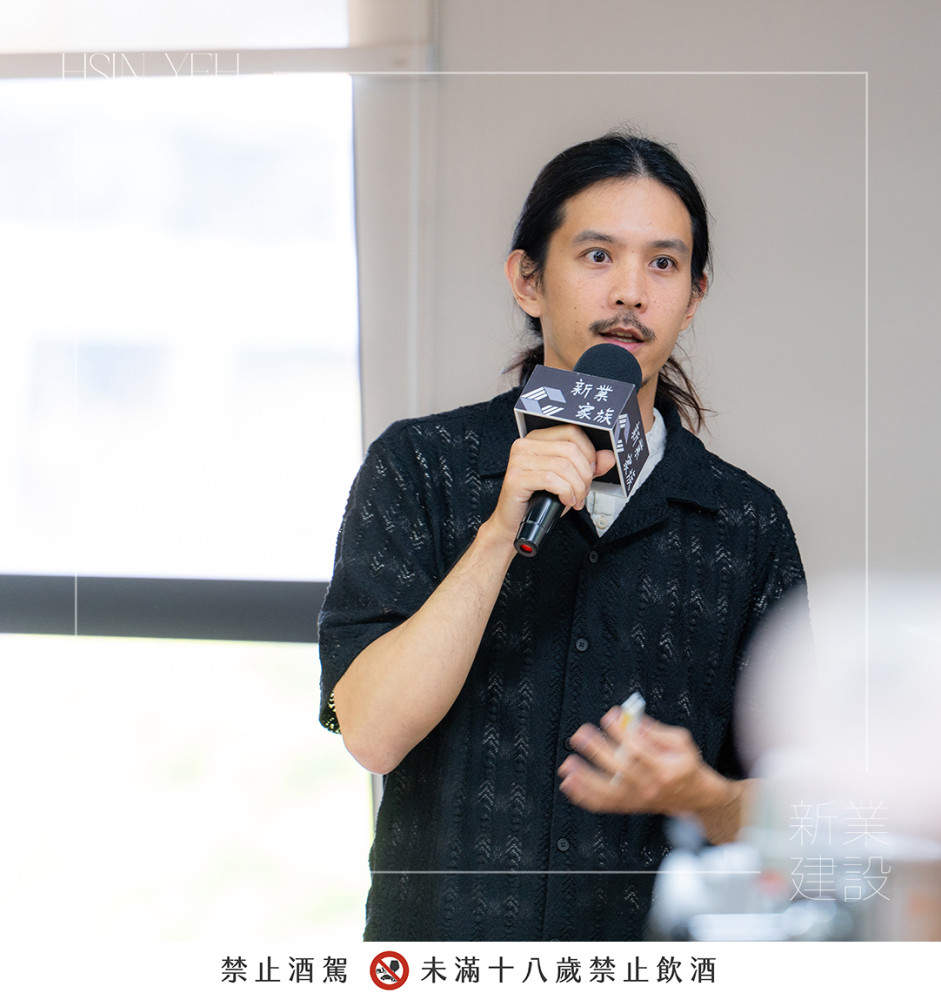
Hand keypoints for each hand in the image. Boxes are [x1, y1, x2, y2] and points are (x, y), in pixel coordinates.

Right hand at [487, 424, 615, 545]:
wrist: (514, 524)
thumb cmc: (539, 501)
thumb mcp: (569, 481)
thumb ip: (589, 467)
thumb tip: (608, 456)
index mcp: (538, 438)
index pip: (572, 432)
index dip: (589, 453)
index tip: (590, 472)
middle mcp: (525, 444)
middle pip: (570, 449)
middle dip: (585, 474)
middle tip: (583, 491)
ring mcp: (518, 460)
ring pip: (563, 465)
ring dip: (577, 487)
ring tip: (575, 499)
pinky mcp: (516, 478)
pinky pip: (551, 480)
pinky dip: (565, 493)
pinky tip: (565, 501)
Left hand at [558, 707, 740, 839]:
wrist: (696, 797)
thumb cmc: (686, 767)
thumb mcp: (681, 742)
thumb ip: (656, 731)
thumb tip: (632, 720)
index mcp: (665, 770)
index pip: (639, 750)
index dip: (621, 732)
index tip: (610, 717)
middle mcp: (649, 787)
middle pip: (619, 769)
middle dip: (597, 750)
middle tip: (581, 734)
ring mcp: (637, 799)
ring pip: (607, 792)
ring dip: (584, 778)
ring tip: (568, 765)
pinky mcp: (628, 806)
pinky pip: (603, 804)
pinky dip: (583, 796)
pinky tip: (569, 784)